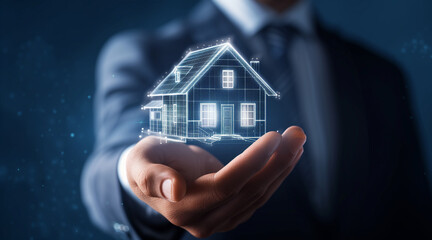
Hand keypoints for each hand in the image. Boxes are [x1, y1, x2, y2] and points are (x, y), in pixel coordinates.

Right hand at [126, 126, 305, 237]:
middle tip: (297, 134)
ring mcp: (220, 219)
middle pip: (249, 191)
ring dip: (282, 167)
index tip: (273, 136)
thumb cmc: (145, 162)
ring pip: (259, 195)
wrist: (151, 176)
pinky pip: (258, 195)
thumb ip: (152, 176)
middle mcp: (204, 220)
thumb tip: (176, 188)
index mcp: (182, 207)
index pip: (226, 185)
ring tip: (297, 140)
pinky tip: (287, 156)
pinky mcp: (231, 212)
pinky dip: (275, 175)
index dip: (252, 162)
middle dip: (277, 162)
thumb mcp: (141, 162)